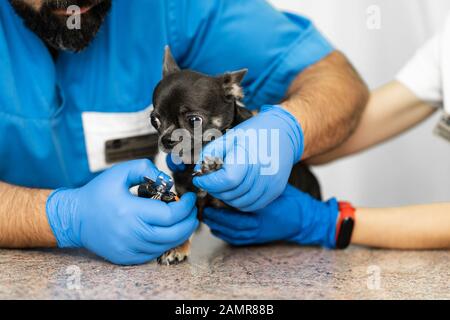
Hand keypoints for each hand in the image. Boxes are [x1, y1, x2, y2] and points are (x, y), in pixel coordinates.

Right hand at [46, 159, 198, 264]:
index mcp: (131, 212)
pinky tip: (169, 231)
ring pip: (167, 245)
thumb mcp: (120, 172)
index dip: (186, 206)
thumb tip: (167, 180)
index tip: (190, 197)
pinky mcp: (126, 258)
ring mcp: (129, 249)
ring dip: (181, 232)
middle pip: (174, 234)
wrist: (75, 218)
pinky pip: (155, 253)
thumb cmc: (98, 193)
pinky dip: (166, 242)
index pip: (171, 215)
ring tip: (184, 219)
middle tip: (193, 210)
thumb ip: (145, 168)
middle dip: (190, 221)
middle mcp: (131, 234)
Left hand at [193, 105, 303, 211]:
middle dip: (214, 189)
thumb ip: (210, 153)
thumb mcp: (229, 136)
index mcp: (250, 155)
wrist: (283, 132)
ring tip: (222, 184)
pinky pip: (252, 205)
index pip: (227, 180)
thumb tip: (198, 171)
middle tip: (210, 180)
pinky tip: (236, 189)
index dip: (209, 182)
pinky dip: (239, 201)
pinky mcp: (275, 190)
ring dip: (226, 197)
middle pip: (231, 193)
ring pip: (239, 203)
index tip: (199, 178)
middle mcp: (264, 171)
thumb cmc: (254, 132)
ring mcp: (271, 183)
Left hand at [203, 185, 337, 247]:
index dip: (220, 192)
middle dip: (214, 212)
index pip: (236, 199)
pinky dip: (224, 233)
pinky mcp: (258, 239)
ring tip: (206, 213)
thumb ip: (257, 176)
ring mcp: (258, 232)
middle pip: (230, 219)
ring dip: (216, 222)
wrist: (306, 218)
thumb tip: (235, 164)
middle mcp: (260, 221)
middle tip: (203, 202)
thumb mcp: (276, 183)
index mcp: (265, 204)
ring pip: (231, 230)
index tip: (209, 185)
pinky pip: (236, 239)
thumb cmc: (291, 197)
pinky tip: (215, 226)